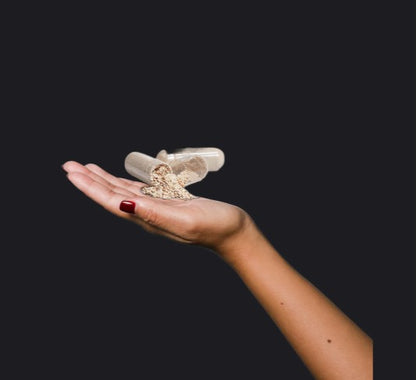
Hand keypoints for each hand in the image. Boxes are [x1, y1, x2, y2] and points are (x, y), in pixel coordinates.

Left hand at [62, 161, 248, 250]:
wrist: (232, 231)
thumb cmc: (214, 225)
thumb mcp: (185, 220)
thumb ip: (154, 214)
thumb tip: (125, 205)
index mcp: (148, 218)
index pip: (112, 201)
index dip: (90, 187)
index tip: (71, 173)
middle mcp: (148, 215)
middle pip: (112, 196)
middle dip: (90, 181)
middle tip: (69, 166)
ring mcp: (157, 209)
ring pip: (123, 192)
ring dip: (103, 180)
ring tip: (87, 169)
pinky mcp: (167, 203)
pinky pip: (139, 190)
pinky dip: (125, 182)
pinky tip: (119, 179)